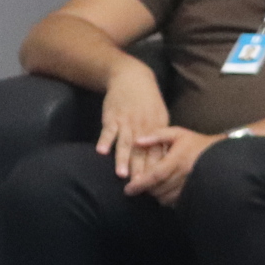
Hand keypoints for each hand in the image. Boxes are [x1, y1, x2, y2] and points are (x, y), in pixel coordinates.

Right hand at [97, 58, 169, 180]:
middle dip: (140, 169)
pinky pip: (108, 130)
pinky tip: (101, 152)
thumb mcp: (159, 116)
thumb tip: (162, 160)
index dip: (156, 168)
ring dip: (123, 159)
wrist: (132, 78)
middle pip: (142, 152)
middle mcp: (143, 126)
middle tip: (139, 187)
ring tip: (121, 174)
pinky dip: (105, 140)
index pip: (158, 152)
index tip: (155, 185)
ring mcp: (127, 121)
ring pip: (126, 143)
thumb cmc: (147, 101)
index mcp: (158, 127)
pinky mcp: (112, 117)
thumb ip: (159, 138)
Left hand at [124, 126, 213, 205]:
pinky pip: (174, 201)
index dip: (140, 184)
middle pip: (157, 189)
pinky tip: (164, 191)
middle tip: (139, 185)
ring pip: (165, 197)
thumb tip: (137, 141)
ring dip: (155, 195)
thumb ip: (157, 136)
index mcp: (177, 159)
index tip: (128, 189)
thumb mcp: (178, 133)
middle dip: (145, 190)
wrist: (220, 154)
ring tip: (152, 187)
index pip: (155, 175)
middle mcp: (184, 174)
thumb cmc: (196, 143)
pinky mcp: (193, 192)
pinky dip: (165, 199)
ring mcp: (189, 185)